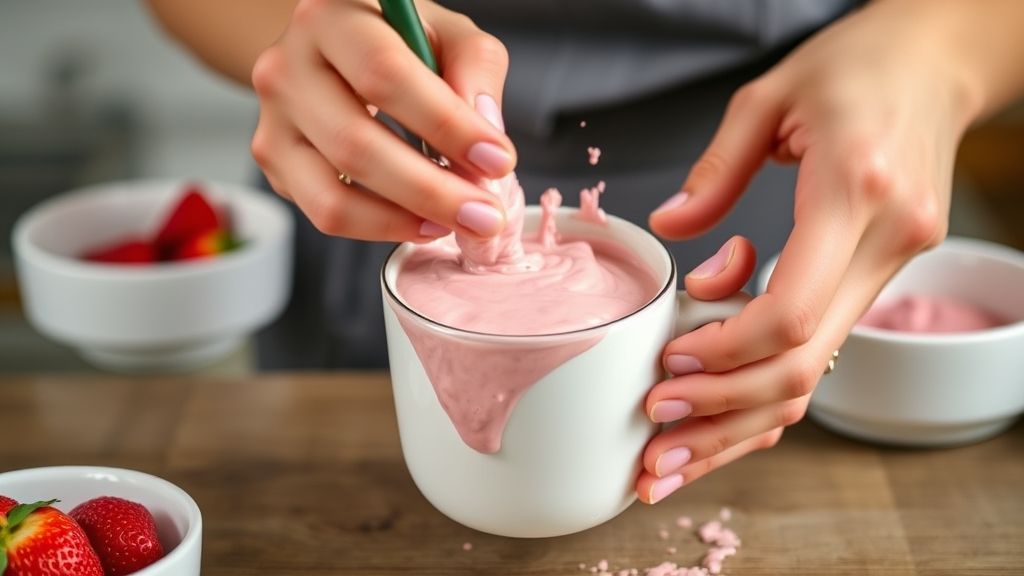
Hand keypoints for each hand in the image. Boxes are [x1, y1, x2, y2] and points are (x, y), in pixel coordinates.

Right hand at [250, 0, 515, 241]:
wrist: (338, 51)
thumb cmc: (398, 41)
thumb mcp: (447, 33)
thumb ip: (474, 68)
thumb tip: (485, 131)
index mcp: (330, 16)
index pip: (384, 75)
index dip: (445, 124)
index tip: (497, 160)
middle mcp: (287, 67)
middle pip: (356, 145)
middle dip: (432, 190)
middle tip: (485, 216)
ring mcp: (273, 122)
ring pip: (333, 196)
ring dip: (405, 221)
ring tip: (457, 224)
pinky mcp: (275, 165)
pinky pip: (326, 214)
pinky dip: (381, 228)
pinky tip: (421, 222)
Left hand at [637, 0, 977, 502]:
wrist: (937, 63)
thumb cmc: (855, 65)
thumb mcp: (768, 96)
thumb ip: (715, 171)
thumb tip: (669, 227)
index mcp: (854, 193)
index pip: (792, 311)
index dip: (725, 350)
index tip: (670, 359)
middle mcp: (884, 244)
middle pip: (804, 365)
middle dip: (721, 411)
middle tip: (652, 431)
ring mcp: (891, 266)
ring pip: (816, 375)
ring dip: (740, 423)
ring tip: (671, 455)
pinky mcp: (882, 275)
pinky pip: (822, 350)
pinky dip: (768, 390)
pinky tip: (720, 419)